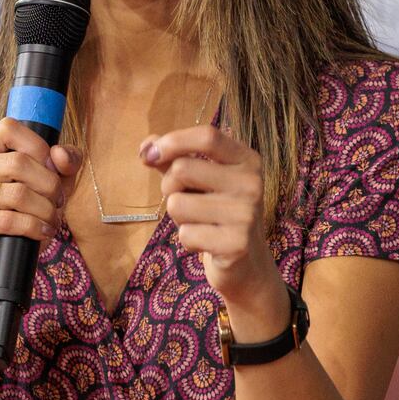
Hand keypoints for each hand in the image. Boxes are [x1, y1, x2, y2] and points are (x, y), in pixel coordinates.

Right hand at [0, 118, 80, 285]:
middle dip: (49, 184)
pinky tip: (43, 232)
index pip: (9, 129)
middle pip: (17, 162)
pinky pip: (8, 220)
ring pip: (16, 193)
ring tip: (52, 219)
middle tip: (58, 202)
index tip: (52, 170)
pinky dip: (34, 227)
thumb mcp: (49, 185)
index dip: (38, 147)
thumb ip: (64, 164)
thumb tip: (60, 155)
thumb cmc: (24, 216)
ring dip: (45, 209)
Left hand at [142, 125, 287, 330]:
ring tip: (199, 223)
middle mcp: (251, 183)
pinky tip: (206, 243)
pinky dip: (187, 241)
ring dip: (178, 218)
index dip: (174, 141)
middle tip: (185, 201)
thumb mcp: (199, 180)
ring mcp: (246, 214)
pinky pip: (185, 234)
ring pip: (177, 204)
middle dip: (169, 186)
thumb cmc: (216, 212)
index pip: (207, 136)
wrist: (246, 262)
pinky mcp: (236, 245)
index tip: (151, 154)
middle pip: (183, 169)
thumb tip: (146, 146)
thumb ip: (173, 158)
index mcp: (246, 160)